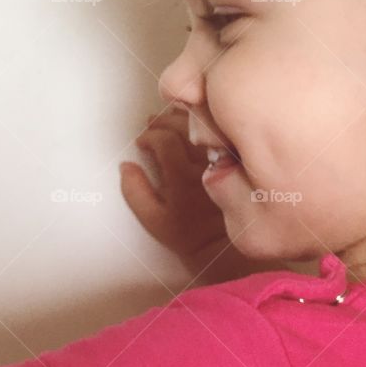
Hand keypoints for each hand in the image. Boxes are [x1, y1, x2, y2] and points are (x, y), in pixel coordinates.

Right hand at [119, 106, 228, 263]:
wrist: (229, 249)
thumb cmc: (191, 237)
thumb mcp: (154, 222)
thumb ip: (135, 193)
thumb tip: (126, 166)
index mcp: (182, 178)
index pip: (163, 141)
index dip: (148, 136)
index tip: (142, 140)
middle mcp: (206, 165)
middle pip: (184, 127)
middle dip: (163, 121)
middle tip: (153, 124)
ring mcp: (225, 159)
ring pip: (206, 125)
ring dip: (185, 118)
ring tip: (172, 120)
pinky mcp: (239, 159)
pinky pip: (223, 132)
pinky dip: (208, 123)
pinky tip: (197, 125)